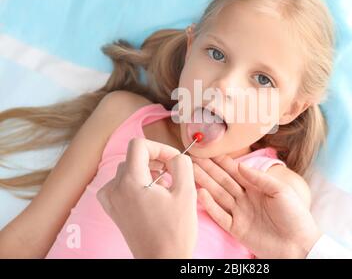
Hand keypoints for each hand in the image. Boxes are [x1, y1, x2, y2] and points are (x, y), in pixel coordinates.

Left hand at [97, 138, 196, 258]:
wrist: (162, 260)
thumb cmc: (175, 231)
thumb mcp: (187, 192)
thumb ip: (182, 164)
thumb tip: (175, 157)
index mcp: (131, 182)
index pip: (139, 145)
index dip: (159, 147)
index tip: (172, 160)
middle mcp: (115, 189)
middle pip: (134, 157)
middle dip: (156, 161)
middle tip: (173, 174)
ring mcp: (111, 200)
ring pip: (128, 170)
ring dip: (147, 172)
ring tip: (164, 187)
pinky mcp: (113, 210)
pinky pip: (120, 185)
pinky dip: (136, 184)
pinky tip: (150, 196)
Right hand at [191, 155, 320, 258]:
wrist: (299, 246)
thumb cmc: (295, 216)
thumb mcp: (281, 191)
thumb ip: (260, 178)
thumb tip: (240, 164)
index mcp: (257, 187)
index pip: (234, 171)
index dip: (221, 161)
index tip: (207, 151)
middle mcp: (245, 198)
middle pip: (222, 181)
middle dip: (208, 169)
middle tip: (191, 159)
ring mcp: (239, 213)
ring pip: (218, 195)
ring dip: (204, 183)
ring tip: (190, 172)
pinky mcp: (236, 229)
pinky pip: (220, 215)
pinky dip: (209, 205)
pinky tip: (200, 193)